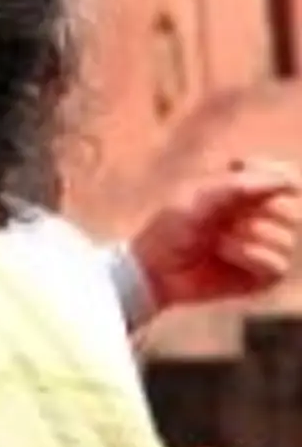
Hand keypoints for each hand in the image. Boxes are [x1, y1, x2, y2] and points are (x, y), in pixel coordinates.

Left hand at [130, 159, 301, 308]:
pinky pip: (277, 264)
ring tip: (217, 240)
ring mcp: (267, 249)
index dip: (278, 174)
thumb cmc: (172, 229)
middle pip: (290, 210)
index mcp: (248, 194)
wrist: (157, 268)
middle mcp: (263, 219)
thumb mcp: (199, 200)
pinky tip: (224, 254)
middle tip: (225, 217)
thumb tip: (286, 181)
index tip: (244, 170)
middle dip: (257, 211)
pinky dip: (250, 257)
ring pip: (284, 238)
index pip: (285, 177)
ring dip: (247, 236)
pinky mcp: (265, 276)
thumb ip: (239, 186)